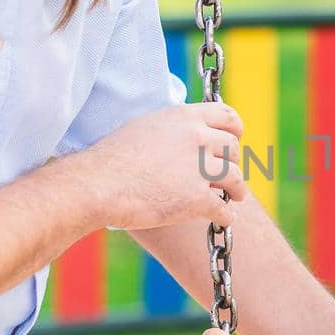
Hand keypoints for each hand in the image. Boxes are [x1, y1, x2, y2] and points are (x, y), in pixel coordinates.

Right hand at [77, 102, 245, 230]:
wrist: (98, 185)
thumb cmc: (113, 158)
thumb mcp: (145, 127)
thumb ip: (173, 128)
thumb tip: (187, 132)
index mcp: (184, 117)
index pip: (227, 116)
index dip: (235, 130)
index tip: (236, 139)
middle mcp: (197, 138)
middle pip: (233, 148)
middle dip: (232, 162)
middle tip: (228, 174)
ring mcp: (199, 168)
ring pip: (235, 178)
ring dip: (236, 190)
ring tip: (234, 197)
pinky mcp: (197, 199)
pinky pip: (223, 208)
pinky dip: (226, 215)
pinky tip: (225, 218)